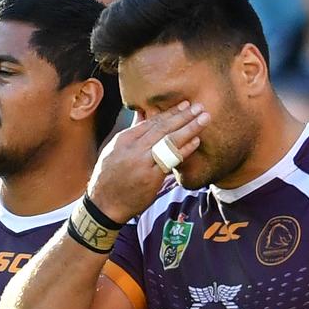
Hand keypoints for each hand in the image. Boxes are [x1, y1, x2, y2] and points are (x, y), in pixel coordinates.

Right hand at [88, 102, 209, 223]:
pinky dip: (184, 150)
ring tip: (204, 119)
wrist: (104, 203)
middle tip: (200, 107)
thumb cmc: (109, 177)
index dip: (170, 112)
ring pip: (168, 141)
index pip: (152, 122)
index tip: (185, 105)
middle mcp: (133, 148)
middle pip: (162, 128)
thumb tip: (141, 113)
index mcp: (125, 139)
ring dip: (189, 128)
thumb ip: (132, 132)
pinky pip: (170, 160)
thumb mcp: (115, 150)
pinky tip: (196, 141)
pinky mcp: (150, 177)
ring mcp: (142, 162)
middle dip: (183, 116)